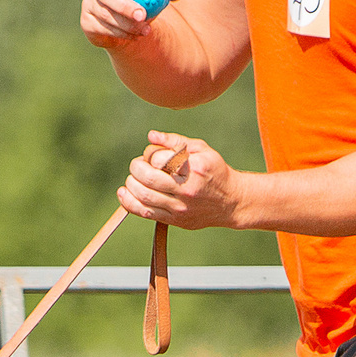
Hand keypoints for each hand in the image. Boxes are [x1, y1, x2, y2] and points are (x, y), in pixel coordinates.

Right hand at [82, 0, 164, 47]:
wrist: (128, 26)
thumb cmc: (144, 3)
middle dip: (123, 4)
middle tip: (142, 15)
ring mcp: (89, 2)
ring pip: (105, 14)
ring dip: (127, 24)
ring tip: (145, 30)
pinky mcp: (86, 21)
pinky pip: (102, 28)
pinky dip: (120, 34)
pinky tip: (135, 36)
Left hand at [119, 132, 239, 228]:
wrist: (231, 202)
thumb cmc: (215, 171)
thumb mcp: (201, 149)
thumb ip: (175, 141)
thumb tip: (151, 136)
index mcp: (194, 168)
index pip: (159, 159)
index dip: (149, 154)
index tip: (152, 154)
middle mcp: (187, 189)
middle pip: (148, 178)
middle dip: (136, 168)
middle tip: (138, 165)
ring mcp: (181, 207)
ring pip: (144, 196)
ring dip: (131, 184)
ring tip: (133, 178)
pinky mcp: (176, 220)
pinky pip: (145, 212)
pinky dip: (129, 202)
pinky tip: (124, 193)